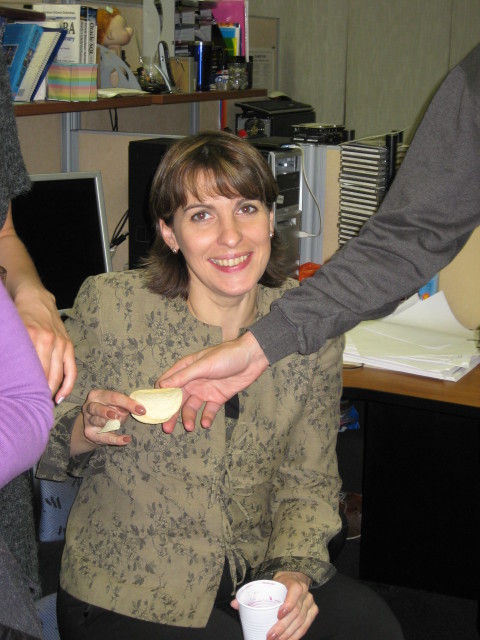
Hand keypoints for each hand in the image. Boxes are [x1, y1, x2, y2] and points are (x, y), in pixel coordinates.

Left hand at [14, 285, 75, 402]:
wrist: (35, 297)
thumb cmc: (18, 316)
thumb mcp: (12, 332)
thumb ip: (14, 352)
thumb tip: (10, 376)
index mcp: (32, 338)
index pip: (30, 371)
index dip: (27, 390)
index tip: (23, 403)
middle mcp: (48, 341)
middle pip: (45, 376)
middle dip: (39, 395)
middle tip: (31, 407)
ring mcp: (60, 344)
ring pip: (58, 376)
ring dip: (52, 393)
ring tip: (43, 405)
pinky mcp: (68, 345)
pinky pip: (71, 369)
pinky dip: (67, 385)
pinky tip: (61, 397)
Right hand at [74, 389, 145, 453]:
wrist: (94, 426)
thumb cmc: (109, 410)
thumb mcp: (117, 405)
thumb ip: (123, 407)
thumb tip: (130, 410)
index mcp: (97, 395)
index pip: (113, 397)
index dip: (127, 403)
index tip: (141, 410)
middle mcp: (89, 406)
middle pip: (99, 408)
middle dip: (109, 411)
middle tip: (119, 415)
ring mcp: (88, 420)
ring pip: (99, 422)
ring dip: (111, 424)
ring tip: (118, 424)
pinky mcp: (90, 433)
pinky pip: (105, 437)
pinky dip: (117, 439)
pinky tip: (126, 440)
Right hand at [156, 331, 268, 432]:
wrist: (252, 358)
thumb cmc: (225, 356)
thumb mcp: (202, 365)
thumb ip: (183, 376)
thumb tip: (161, 386)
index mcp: (185, 369)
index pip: (166, 383)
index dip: (159, 396)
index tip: (154, 410)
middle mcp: (192, 381)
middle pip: (177, 400)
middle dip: (171, 414)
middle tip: (166, 428)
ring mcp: (205, 390)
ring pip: (191, 407)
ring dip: (188, 417)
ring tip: (189, 427)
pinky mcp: (217, 398)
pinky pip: (209, 410)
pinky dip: (206, 418)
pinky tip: (205, 423)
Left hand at [230, 572, 316, 639]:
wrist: (295, 579)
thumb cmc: (280, 584)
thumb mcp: (268, 583)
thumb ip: (252, 593)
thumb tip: (233, 604)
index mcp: (295, 584)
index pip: (294, 593)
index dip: (288, 605)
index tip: (278, 615)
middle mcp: (305, 593)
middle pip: (296, 612)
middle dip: (284, 627)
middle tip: (271, 636)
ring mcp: (310, 603)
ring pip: (301, 622)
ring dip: (289, 635)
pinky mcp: (313, 612)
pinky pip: (305, 627)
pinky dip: (296, 636)